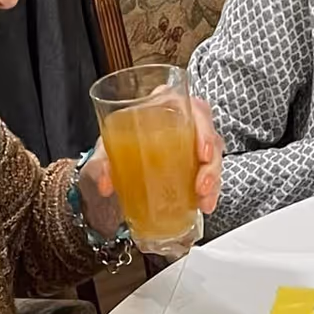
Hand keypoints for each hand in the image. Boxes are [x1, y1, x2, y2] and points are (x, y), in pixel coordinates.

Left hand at [77, 96, 224, 232]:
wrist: (111, 173)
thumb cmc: (113, 150)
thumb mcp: (103, 152)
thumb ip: (101, 164)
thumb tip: (105, 182)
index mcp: (162, 108)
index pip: (192, 107)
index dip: (204, 128)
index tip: (202, 152)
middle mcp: (180, 123)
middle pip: (209, 135)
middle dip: (212, 162)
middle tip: (201, 184)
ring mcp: (188, 146)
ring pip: (213, 157)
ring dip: (213, 179)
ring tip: (202, 198)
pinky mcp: (191, 167)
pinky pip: (208, 175)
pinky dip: (209, 192)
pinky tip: (203, 205)